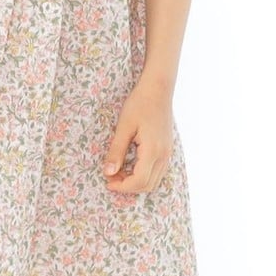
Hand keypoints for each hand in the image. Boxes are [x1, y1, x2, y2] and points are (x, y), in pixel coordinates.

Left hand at [102, 79, 173, 194]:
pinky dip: (144, 174)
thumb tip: (108, 172)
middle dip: (128, 186)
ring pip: (154, 180)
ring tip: (119, 171)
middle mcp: (164, 155)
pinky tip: (131, 165)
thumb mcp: (124, 127)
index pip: (139, 181)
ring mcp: (168, 153)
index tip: (108, 181)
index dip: (122, 186)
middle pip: (147, 186)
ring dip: (136, 182)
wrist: (158, 89)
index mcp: (153, 151)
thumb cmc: (139, 104)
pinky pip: (157, 171)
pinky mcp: (167, 149)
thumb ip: (116, 151)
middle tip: (111, 176)